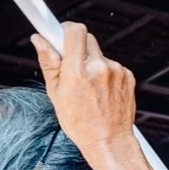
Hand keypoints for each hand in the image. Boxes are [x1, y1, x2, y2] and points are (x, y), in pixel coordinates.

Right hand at [31, 23, 135, 154]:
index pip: (74, 30)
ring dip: (92, 63)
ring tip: (88, 86)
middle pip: (86, 38)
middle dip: (77, 48)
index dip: (65, 29)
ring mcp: (116, 71)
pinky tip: (101, 90)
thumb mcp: (56, 94)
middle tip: (72, 67)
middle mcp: (99, 68)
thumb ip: (49, 63)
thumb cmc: (82, 123)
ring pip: (99, 53)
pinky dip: (105, 73)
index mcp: (78, 71)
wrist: (109, 140)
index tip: (58, 30)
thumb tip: (40, 41)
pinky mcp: (128, 76)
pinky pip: (112, 65)